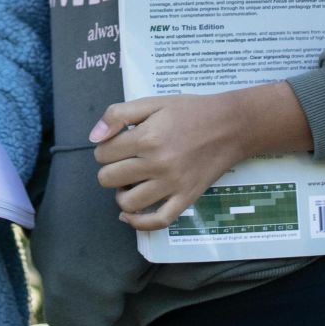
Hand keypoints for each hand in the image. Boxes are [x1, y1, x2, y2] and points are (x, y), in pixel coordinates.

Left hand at [89, 82, 313, 231]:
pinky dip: (139, 223)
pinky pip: (157, 221)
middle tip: (124, 160)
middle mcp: (157, 164)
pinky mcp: (186, 199)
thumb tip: (93, 138)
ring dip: (121, 193)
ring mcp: (172, 185)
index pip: (103, 154)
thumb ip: (118, 115)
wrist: (231, 125)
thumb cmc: (190, 111)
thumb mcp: (153, 102)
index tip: (118, 143)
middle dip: (110, 169)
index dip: (105, 148)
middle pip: (108, 179)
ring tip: (131, 181)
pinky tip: (130, 215)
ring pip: (127, 203)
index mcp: (146, 138)